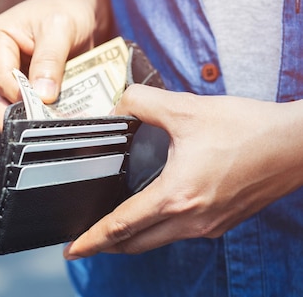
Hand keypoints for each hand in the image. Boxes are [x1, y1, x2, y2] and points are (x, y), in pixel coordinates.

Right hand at [0, 0, 98, 129]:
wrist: (73, 9)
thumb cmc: (64, 11)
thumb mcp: (61, 29)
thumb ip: (50, 60)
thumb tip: (42, 95)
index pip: (1, 78)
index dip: (23, 97)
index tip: (47, 108)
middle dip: (20, 114)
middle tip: (45, 128)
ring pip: (3, 107)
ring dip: (25, 117)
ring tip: (49, 125)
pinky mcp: (8, 86)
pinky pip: (14, 108)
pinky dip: (30, 115)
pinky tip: (48, 120)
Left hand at [64, 84, 302, 257]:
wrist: (296, 144)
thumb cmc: (248, 129)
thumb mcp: (186, 108)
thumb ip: (142, 102)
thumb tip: (118, 104)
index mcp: (177, 196)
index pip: (121, 226)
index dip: (92, 240)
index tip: (71, 251)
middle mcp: (193, 219)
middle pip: (136, 244)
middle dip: (106, 245)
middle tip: (84, 242)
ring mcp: (210, 225)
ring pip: (158, 240)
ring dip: (132, 238)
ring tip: (113, 228)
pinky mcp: (223, 220)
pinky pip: (180, 233)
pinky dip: (158, 229)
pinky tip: (153, 212)